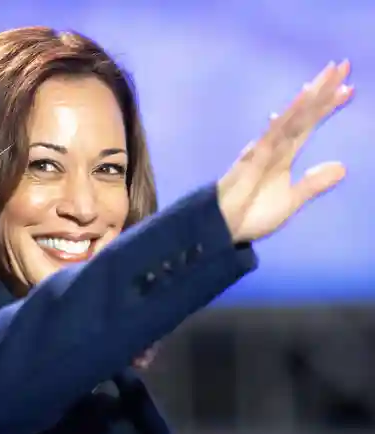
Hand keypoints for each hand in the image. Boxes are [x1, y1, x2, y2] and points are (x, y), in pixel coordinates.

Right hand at [217, 60, 352, 242]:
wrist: (224, 228)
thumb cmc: (252, 215)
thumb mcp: (290, 201)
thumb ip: (313, 183)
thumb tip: (342, 167)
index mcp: (284, 155)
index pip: (309, 125)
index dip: (327, 107)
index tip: (349, 88)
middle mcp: (276, 147)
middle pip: (303, 114)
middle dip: (322, 90)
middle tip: (343, 65)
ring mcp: (263, 151)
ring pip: (291, 118)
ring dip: (309, 97)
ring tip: (328, 75)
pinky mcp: (252, 159)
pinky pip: (272, 136)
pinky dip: (286, 118)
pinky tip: (300, 102)